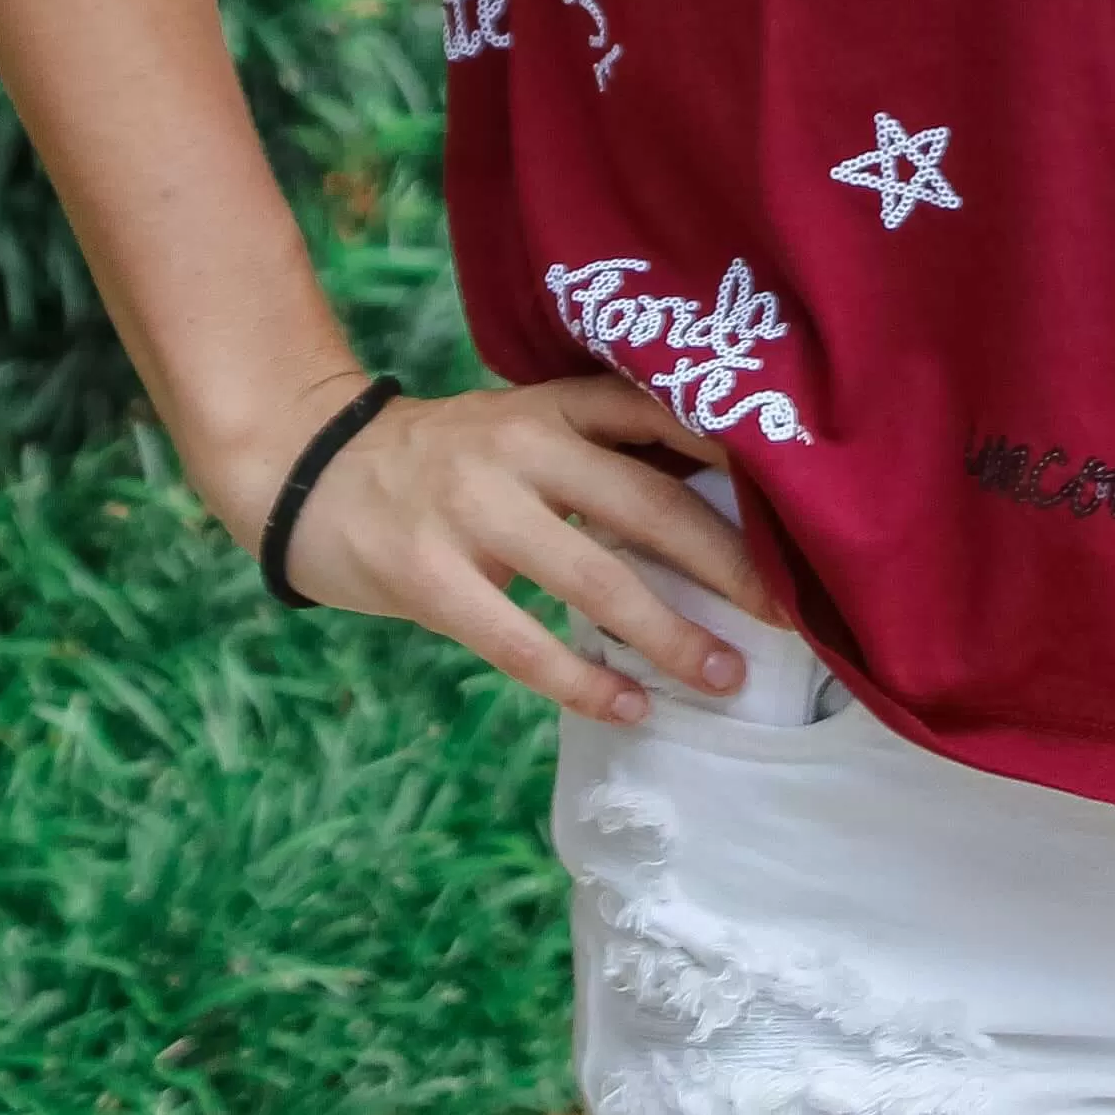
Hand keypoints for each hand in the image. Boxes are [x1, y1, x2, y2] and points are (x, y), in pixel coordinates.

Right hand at [252, 372, 796, 723]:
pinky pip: (521, 642)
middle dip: (727, 564)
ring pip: (593, 579)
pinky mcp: (429, 575)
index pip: (660, 416)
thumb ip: (602, 459)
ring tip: (721, 677)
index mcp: (553, 405)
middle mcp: (520, 447)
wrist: (312, 471)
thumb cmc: (448, 462)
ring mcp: (472, 510)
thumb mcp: (523, 431)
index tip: (803, 505)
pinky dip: (583, 682)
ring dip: (667, 636)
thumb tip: (723, 510)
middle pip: (647, 504)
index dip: (734, 456)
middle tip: (790, 614)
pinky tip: (630, 708)